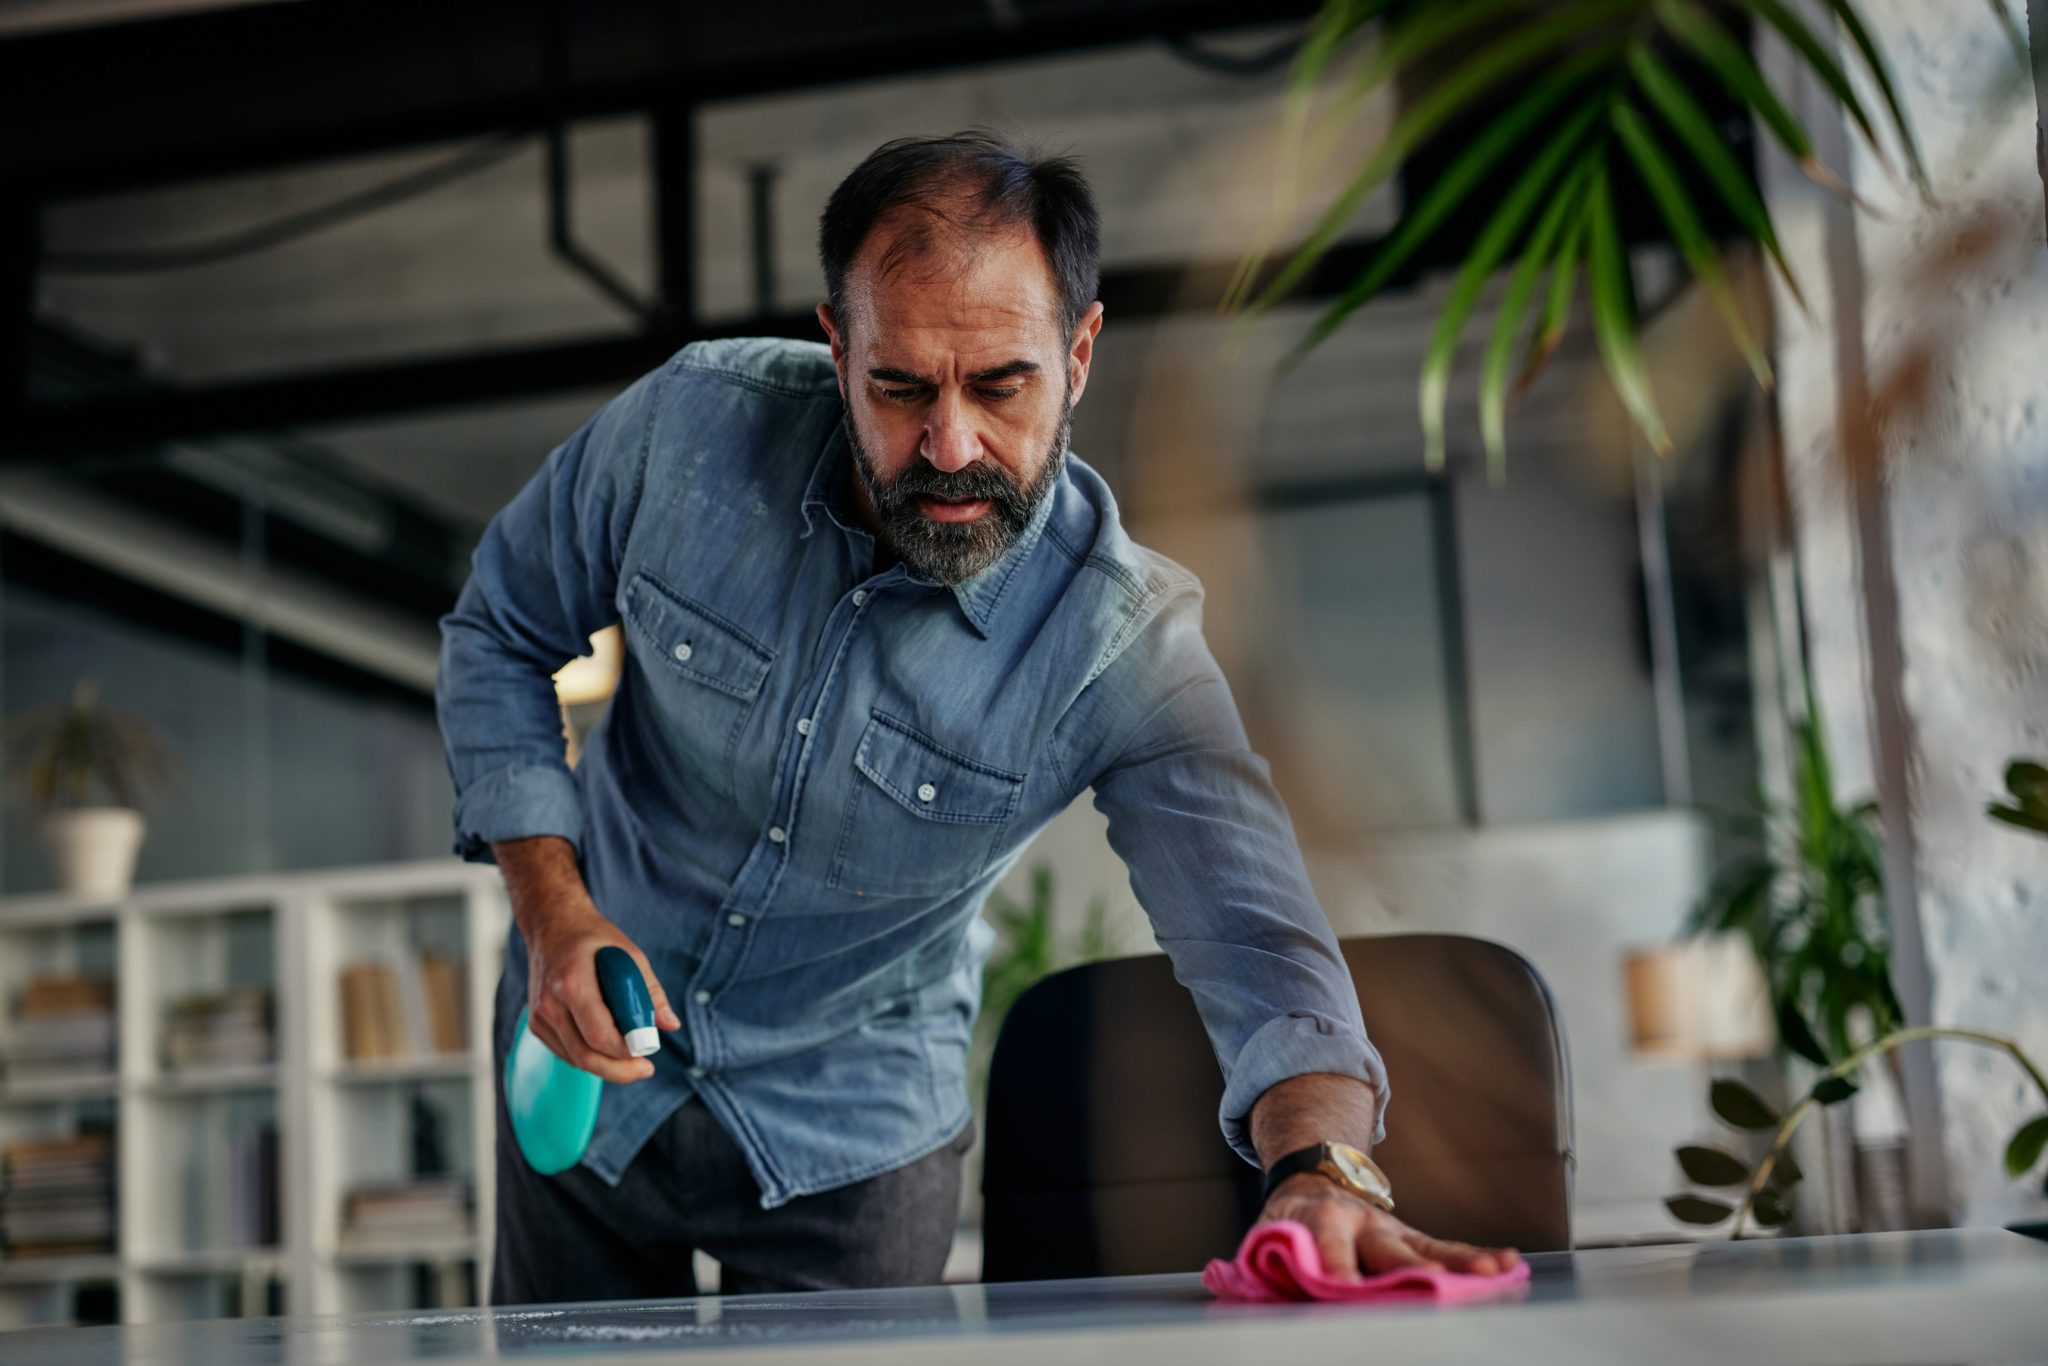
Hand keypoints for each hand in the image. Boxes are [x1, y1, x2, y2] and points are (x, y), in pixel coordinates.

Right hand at [522, 894, 681, 1082]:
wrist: (552, 925)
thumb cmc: (593, 938)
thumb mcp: (630, 954)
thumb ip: (650, 991)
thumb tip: (670, 1024)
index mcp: (572, 983)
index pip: (600, 1035)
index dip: (627, 1050)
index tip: (649, 1051)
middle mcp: (549, 1004)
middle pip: (585, 1056)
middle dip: (619, 1070)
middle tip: (645, 1069)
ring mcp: (538, 1016)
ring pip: (575, 1059)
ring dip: (606, 1066)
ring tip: (632, 1061)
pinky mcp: (537, 1023)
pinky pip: (566, 1052)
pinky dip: (589, 1056)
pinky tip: (609, 1050)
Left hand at [1258, 1173, 1520, 1279]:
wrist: (1311, 1178)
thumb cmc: (1287, 1225)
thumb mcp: (1266, 1238)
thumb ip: (1265, 1267)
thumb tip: (1244, 1289)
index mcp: (1315, 1222)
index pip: (1328, 1255)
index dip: (1336, 1275)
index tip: (1344, 1292)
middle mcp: (1357, 1223)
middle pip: (1385, 1253)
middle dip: (1406, 1272)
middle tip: (1427, 1284)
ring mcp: (1389, 1229)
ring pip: (1427, 1248)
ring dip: (1460, 1263)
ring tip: (1492, 1273)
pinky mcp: (1412, 1236)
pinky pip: (1446, 1247)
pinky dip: (1475, 1257)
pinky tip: (1508, 1265)